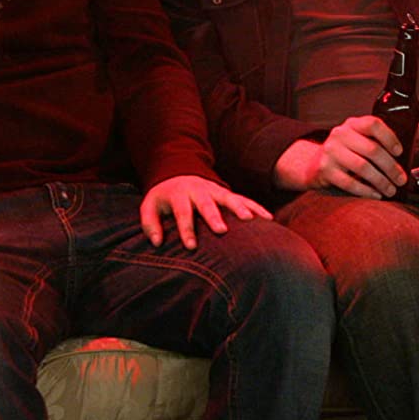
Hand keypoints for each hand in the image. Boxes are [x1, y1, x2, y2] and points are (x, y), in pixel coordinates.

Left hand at [140, 175, 270, 248]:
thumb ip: (150, 224)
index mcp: (179, 194)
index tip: (191, 246)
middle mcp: (199, 190)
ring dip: (239, 208)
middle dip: (214, 217)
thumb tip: (157, 242)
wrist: (178, 173)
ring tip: (250, 220)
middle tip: (222, 230)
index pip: (183, 213)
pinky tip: (268, 218)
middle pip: (207, 203)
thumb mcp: (150, 206)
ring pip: (229, 198)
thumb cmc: (164, 197)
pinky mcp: (227, 192)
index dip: (186, 229)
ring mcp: (215, 190)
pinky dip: (256, 207)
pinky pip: (244, 198)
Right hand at [272, 116, 418, 197]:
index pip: (373, 124)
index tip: (400, 152)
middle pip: (372, 150)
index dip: (390, 137)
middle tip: (402, 180)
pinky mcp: (324, 170)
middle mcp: (340, 134)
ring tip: (391, 190)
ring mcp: (330, 151)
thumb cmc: (350, 152)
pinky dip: (366, 190)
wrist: (315, 164)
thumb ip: (392, 135)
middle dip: (391, 167)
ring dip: (381, 181)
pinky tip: (376, 195)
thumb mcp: (365, 139)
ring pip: (362, 167)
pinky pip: (349, 182)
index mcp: (353, 124)